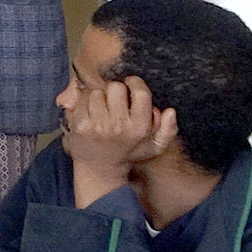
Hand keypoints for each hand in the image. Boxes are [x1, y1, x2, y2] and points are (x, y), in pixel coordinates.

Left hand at [62, 73, 175, 203]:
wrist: (99, 168)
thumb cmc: (128, 152)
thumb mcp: (154, 146)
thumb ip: (168, 129)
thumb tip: (171, 111)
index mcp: (139, 127)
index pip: (141, 93)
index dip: (135, 83)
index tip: (130, 84)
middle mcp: (119, 126)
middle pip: (115, 87)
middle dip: (115, 90)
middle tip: (114, 100)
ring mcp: (98, 126)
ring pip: (96, 91)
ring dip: (98, 96)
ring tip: (101, 109)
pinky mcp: (80, 125)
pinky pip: (81, 99)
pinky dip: (83, 102)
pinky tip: (89, 113)